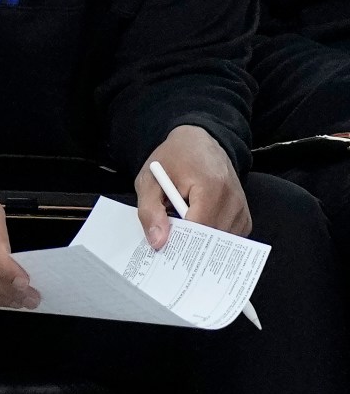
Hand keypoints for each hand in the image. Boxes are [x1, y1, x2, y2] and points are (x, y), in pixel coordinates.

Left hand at [136, 124, 250, 247]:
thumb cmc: (172, 160)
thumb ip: (150, 211)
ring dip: (201, 241)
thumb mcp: (149, 181)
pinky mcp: (244, 213)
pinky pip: (230, 236)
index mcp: (211, 187)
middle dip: (190, 245)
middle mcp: (233, 198)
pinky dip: (213, 238)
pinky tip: (197, 227)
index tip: (163, 251)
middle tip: (168, 246)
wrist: (198, 141)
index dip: (181, 243)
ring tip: (182, 227)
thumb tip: (158, 243)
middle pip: (213, 238)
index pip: (200, 228)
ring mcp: (242, 206)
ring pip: (223, 241)